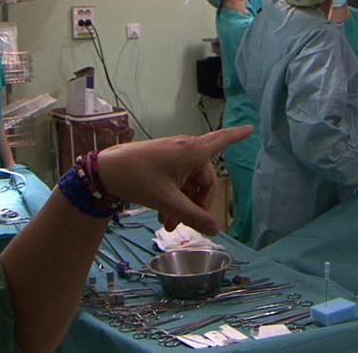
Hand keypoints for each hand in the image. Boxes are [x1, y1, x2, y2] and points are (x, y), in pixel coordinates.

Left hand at [95, 126, 252, 235]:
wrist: (106, 171)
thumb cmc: (139, 179)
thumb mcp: (168, 201)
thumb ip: (193, 216)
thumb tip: (215, 230)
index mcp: (192, 152)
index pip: (221, 141)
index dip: (237, 136)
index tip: (251, 129)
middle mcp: (186, 150)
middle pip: (204, 180)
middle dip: (196, 204)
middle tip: (182, 226)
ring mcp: (174, 155)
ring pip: (189, 184)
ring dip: (183, 204)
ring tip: (168, 224)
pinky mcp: (163, 161)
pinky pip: (178, 181)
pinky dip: (174, 197)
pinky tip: (163, 215)